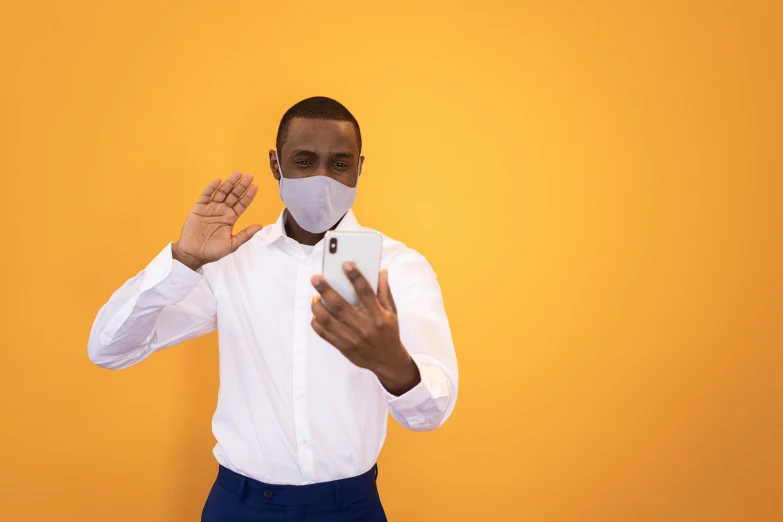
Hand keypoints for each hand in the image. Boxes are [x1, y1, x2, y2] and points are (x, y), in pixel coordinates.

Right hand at [172, 173, 262, 270]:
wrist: (193, 254)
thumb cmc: (212, 251)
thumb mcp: (232, 244)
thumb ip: (245, 234)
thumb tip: (260, 226)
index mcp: (230, 219)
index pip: (242, 204)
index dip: (248, 196)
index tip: (255, 186)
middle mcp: (222, 211)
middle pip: (233, 195)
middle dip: (241, 185)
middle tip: (250, 176)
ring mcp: (210, 208)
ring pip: (221, 192)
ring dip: (229, 183)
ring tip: (237, 173)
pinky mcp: (199, 208)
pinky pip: (206, 195)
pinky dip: (211, 188)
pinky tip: (218, 180)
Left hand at [311, 263, 420, 395]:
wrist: (387, 361)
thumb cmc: (389, 332)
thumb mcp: (391, 312)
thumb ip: (384, 291)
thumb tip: (381, 271)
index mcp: (377, 315)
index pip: (365, 292)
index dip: (356, 277)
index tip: (346, 264)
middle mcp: (363, 326)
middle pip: (340, 305)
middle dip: (326, 290)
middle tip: (316, 278)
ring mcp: (351, 338)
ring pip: (328, 320)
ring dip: (318, 307)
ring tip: (315, 296)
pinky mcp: (343, 347)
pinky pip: (324, 334)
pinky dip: (317, 323)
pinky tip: (316, 313)